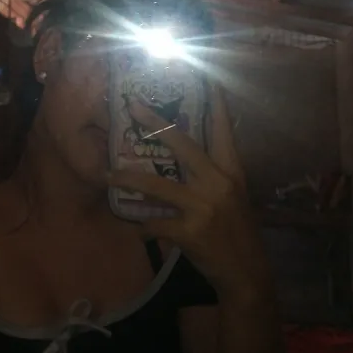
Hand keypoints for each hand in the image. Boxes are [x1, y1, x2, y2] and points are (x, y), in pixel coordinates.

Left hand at [108, 88, 271, 299]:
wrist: (247, 273)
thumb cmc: (238, 233)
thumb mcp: (234, 199)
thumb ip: (213, 178)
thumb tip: (188, 162)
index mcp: (232, 172)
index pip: (223, 132)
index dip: (216, 105)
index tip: (207, 80)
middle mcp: (218, 183)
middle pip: (183, 145)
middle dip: (156, 124)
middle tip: (132, 106)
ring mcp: (203, 206)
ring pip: (156, 186)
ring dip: (127, 180)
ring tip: (106, 175)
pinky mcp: (190, 231)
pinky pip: (155, 224)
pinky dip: (143, 227)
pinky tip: (136, 229)